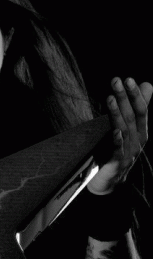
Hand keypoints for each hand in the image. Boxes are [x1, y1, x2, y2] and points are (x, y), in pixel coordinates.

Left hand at [88, 77, 151, 193]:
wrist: (111, 179)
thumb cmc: (119, 149)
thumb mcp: (129, 127)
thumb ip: (136, 108)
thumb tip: (147, 83)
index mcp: (141, 131)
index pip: (140, 110)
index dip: (135, 95)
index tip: (128, 79)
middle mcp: (137, 141)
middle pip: (131, 117)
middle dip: (125, 98)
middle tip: (116, 80)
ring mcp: (128, 152)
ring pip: (124, 130)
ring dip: (117, 114)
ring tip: (110, 98)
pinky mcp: (117, 163)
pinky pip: (118, 151)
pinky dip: (117, 141)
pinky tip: (115, 132)